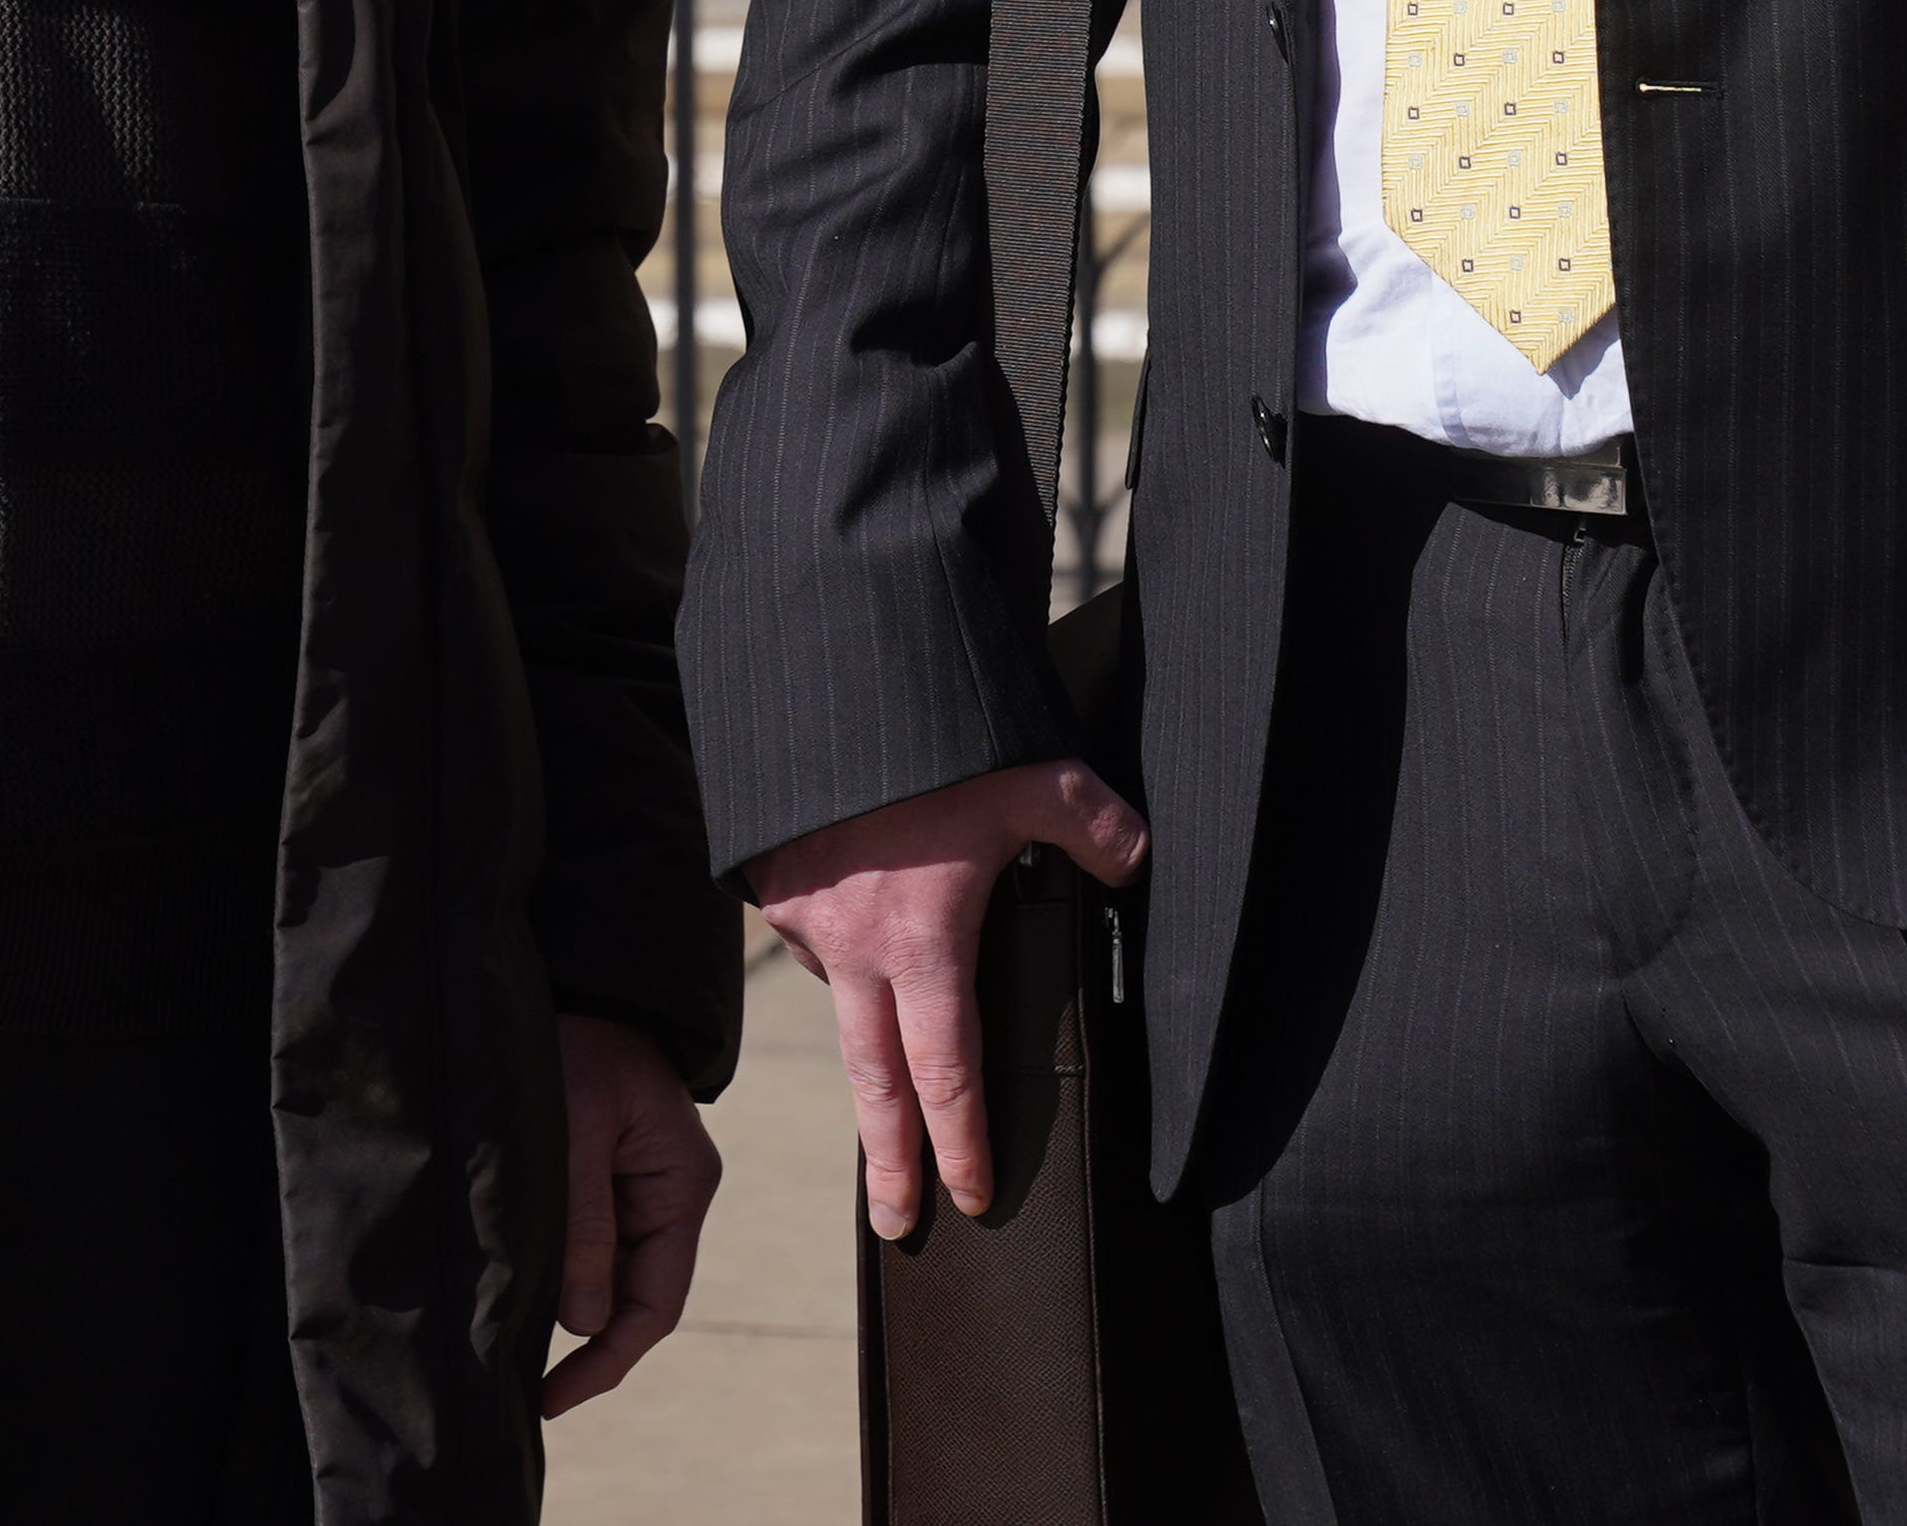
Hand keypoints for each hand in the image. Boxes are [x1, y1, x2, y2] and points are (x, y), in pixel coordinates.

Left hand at [542, 1015, 721, 1417]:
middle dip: (586, 1344)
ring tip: (511, 1347)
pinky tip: (524, 1295)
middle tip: (520, 1385)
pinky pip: (594, 1244)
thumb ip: (584, 1223)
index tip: (551, 1397)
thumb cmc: (576, 1045)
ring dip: (570, 1308)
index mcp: (681, 1185)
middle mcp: (672, 1194)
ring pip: (610, 1275)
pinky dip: (563, 1273)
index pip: (655, 1302)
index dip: (607, 1359)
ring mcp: (644, 1187)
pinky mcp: (612, 1176)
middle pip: (635, 1297)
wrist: (579, 983)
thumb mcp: (573, 1130)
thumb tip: (585, 1321)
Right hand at [741, 757, 1147, 1240]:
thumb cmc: (932, 736)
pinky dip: (837, 952)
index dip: (960, 1143)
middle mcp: (854, 950)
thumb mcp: (1033, 776)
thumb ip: (1092, 826)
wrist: (822, 682)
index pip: (945, 1074)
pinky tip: (859, 930)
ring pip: (841, 1002)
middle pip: (873, 1083)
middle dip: (889, 1162)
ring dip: (866, 1037)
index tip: (971, 1194)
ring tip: (890, 1056)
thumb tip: (1136, 859)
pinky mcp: (770, 886)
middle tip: (898, 1223)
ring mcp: (803, 922)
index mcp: (922, 944)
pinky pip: (810, 940)